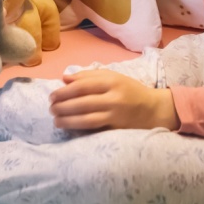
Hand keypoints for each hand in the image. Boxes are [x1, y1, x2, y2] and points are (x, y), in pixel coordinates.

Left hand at [49, 70, 179, 131]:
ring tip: (55, 119)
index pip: (82, 85)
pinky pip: (93, 126)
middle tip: (51, 107)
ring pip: (85, 117)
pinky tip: (67, 126)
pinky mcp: (116, 127)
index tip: (52, 95)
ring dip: (66, 118)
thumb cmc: (130, 91)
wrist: (153, 109)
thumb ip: (89, 76)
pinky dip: (77, 126)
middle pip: (82, 101)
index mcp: (112, 80)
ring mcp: (115, 113)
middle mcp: (113, 96)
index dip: (64, 91)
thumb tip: (64, 78)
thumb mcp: (113, 77)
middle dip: (62, 105)